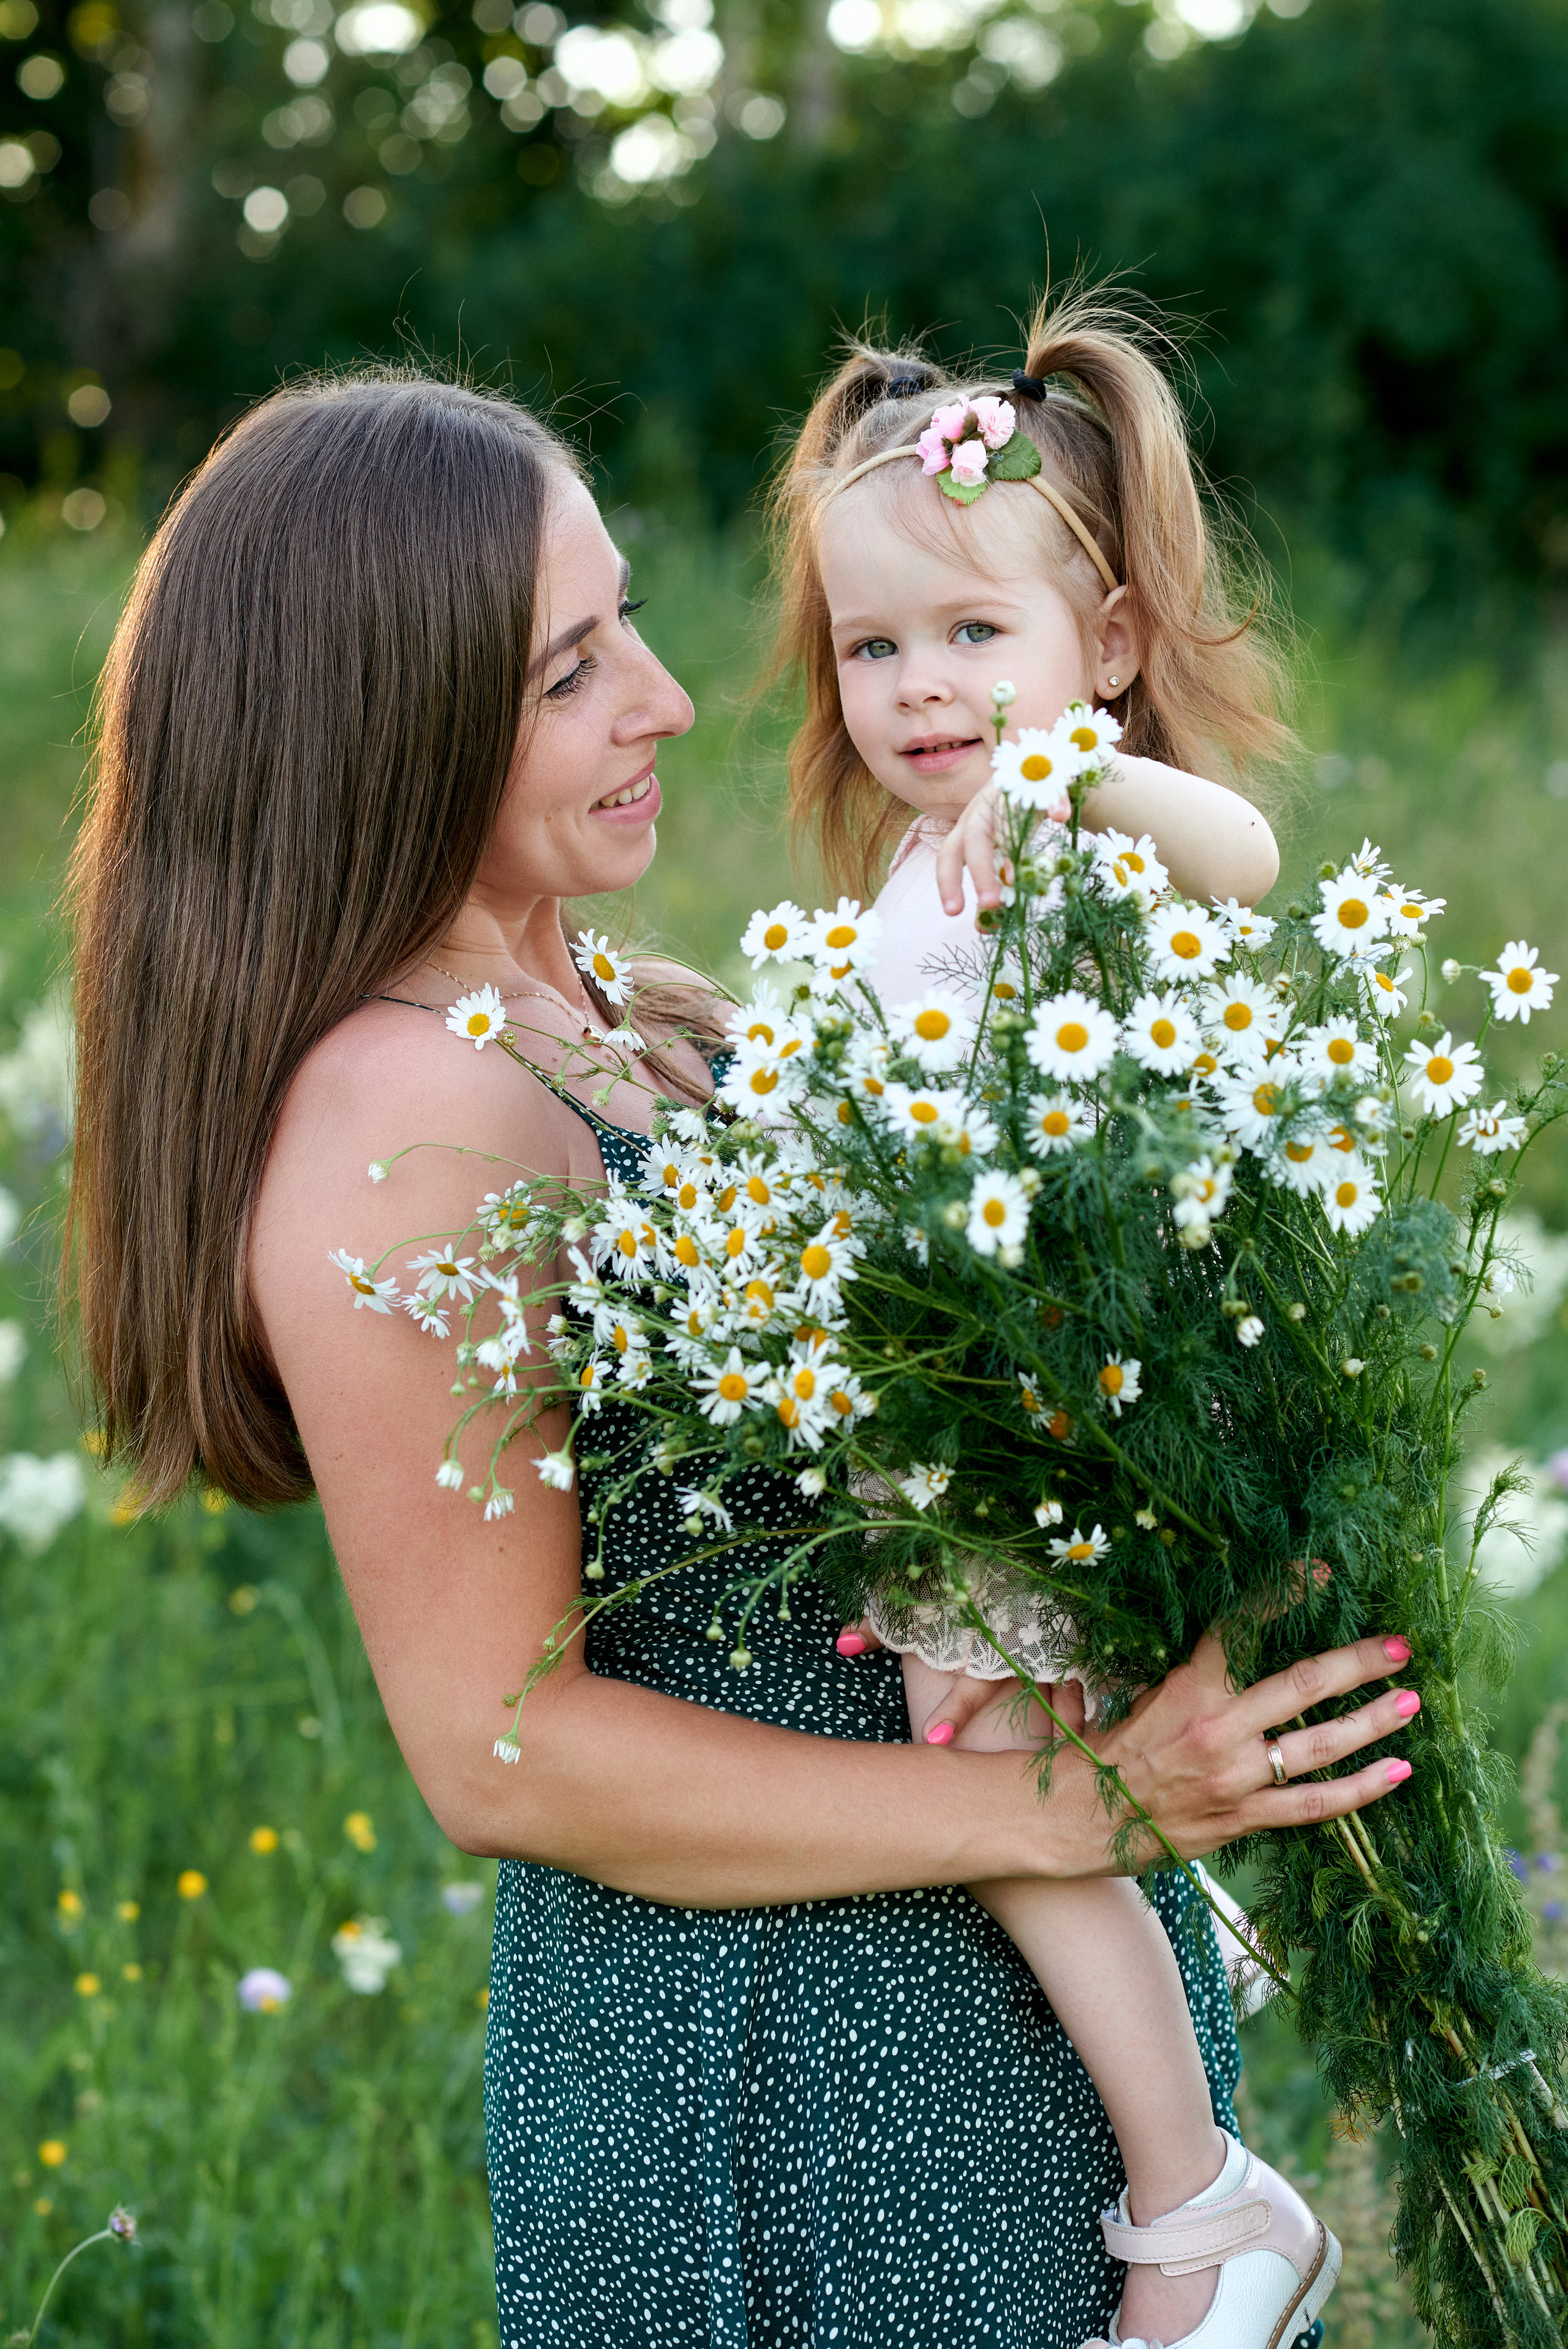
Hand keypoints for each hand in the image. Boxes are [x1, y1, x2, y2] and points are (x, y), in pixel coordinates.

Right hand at [839, 1618, 1418, 1870]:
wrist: (1076, 1818)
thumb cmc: (1100, 1749)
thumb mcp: (1139, 1693)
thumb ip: (1187, 1674)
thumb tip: (1227, 1646)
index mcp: (1190, 1689)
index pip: (1245, 1630)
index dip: (1283, 1597)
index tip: (1320, 1572)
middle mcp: (1219, 1733)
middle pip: (1303, 1690)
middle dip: (1356, 1665)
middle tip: (1398, 1648)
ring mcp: (1236, 1780)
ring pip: (1318, 1749)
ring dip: (1370, 1725)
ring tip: (1409, 1705)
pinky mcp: (1243, 1818)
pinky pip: (1312, 1805)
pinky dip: (1358, 1790)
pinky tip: (1395, 1774)